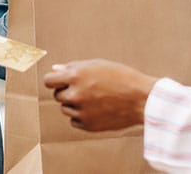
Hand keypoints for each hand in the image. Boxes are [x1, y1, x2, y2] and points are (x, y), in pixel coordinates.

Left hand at [43, 59, 157, 131]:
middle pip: (57, 95)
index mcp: (76, 75)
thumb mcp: (97, 65)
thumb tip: (55, 69)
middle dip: (67, 92)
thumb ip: (73, 67)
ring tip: (94, 99)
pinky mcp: (88, 125)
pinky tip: (97, 109)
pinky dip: (81, 116)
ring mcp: (81, 111)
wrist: (142, 99)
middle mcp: (76, 94)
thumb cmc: (121, 77)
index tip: (60, 81)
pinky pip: (74, 121)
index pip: (49, 80)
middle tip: (85, 89)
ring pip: (65, 109)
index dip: (54, 80)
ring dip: (74, 104)